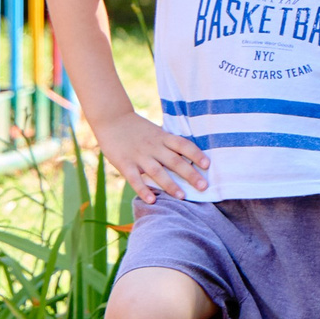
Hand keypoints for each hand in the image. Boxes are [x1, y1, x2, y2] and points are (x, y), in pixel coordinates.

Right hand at [93, 110, 207, 203]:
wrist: (112, 118)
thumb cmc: (138, 129)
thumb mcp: (157, 132)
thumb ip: (170, 144)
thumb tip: (191, 158)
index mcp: (163, 138)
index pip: (183, 145)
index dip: (196, 154)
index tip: (207, 165)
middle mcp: (154, 147)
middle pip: (174, 161)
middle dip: (190, 174)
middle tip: (203, 186)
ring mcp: (139, 155)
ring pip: (157, 171)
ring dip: (170, 185)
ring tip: (182, 197)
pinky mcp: (124, 163)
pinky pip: (135, 179)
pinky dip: (143, 189)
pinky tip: (152, 200)